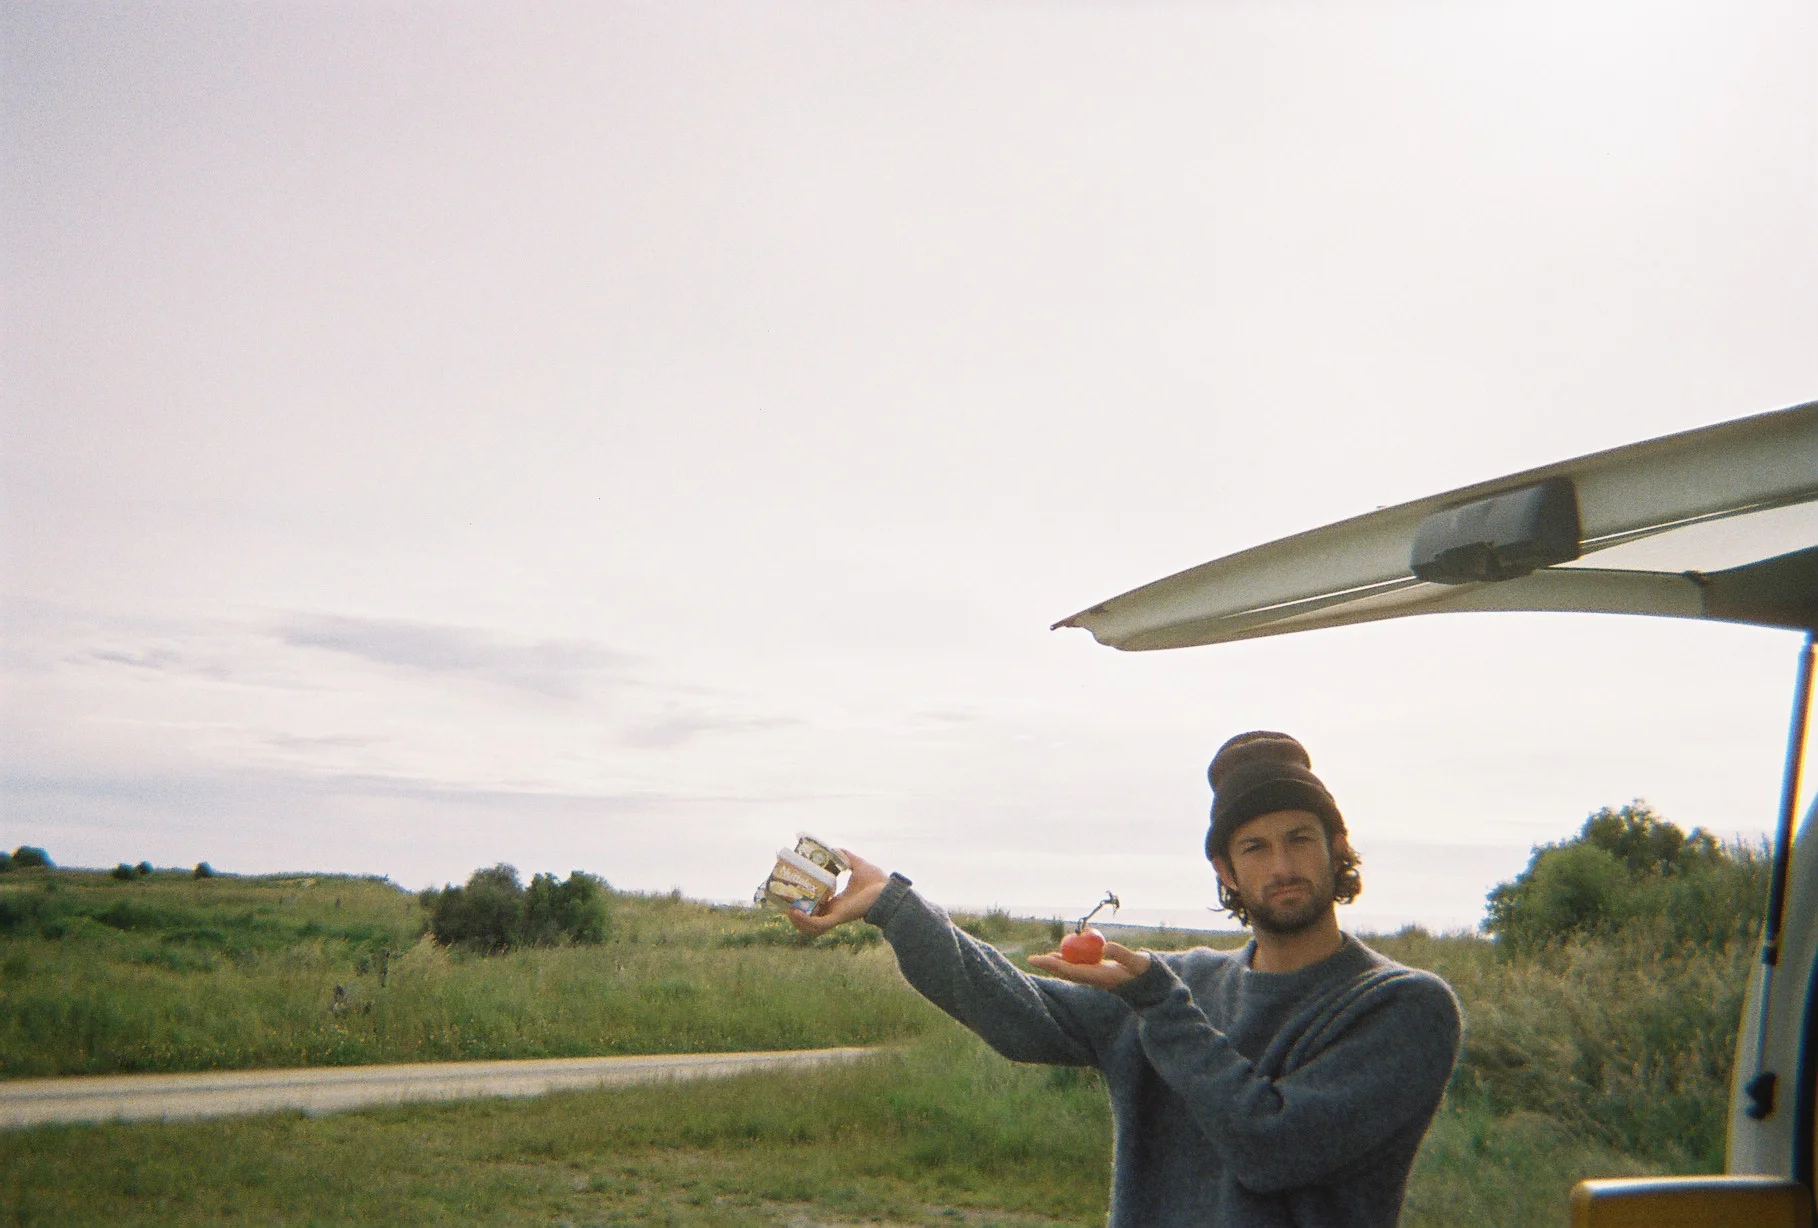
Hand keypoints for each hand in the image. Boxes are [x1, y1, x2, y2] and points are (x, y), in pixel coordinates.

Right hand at [785, 850, 889, 937]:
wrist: (888, 891)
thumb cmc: (876, 881)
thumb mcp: (857, 865)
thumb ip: (846, 857)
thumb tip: (835, 848)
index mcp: (837, 902)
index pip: (816, 907)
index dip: (802, 903)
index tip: (791, 894)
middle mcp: (834, 911)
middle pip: (810, 920)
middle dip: (796, 915)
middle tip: (785, 903)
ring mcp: (835, 916)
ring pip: (811, 927)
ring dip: (797, 921)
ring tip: (788, 910)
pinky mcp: (838, 918)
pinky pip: (817, 924)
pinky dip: (805, 921)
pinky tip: (795, 912)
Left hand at [1027, 941, 1150, 989]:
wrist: (1152, 987)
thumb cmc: (1145, 974)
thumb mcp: (1136, 963)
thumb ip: (1122, 955)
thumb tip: (1106, 946)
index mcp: (1099, 978)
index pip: (1071, 971)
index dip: (1053, 965)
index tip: (1039, 960)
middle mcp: (1094, 979)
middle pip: (1067, 973)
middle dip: (1050, 966)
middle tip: (1033, 959)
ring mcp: (1096, 977)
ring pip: (1072, 970)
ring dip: (1058, 964)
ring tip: (1045, 957)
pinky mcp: (1100, 974)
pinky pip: (1080, 967)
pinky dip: (1070, 960)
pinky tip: (1065, 954)